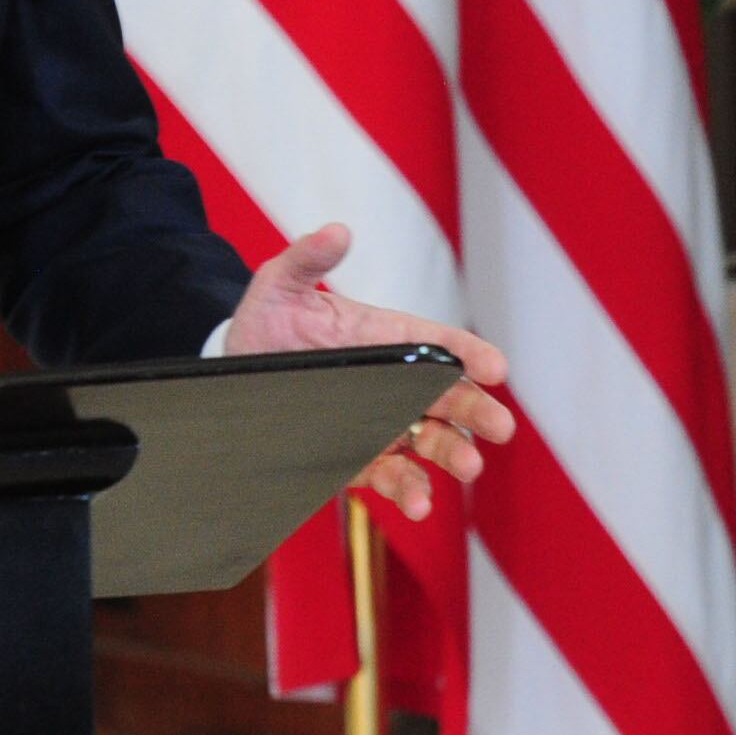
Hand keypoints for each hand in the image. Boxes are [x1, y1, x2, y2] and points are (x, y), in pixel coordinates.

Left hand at [224, 223, 516, 519]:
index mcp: (386, 336)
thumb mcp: (279, 285)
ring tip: (468, 467)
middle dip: (477, 411)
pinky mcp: (361, 459)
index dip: (470, 353)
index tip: (496, 368)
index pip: (439, 343)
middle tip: (501, 427)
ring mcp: (381, 424)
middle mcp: (393, 383)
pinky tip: (419, 503)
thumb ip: (306, 260)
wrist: (235, 371)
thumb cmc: (266, 321)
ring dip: (453, 454)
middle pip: (448, 397)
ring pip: (431, 441)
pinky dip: (409, 490)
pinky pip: (392, 477)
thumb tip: (337, 231)